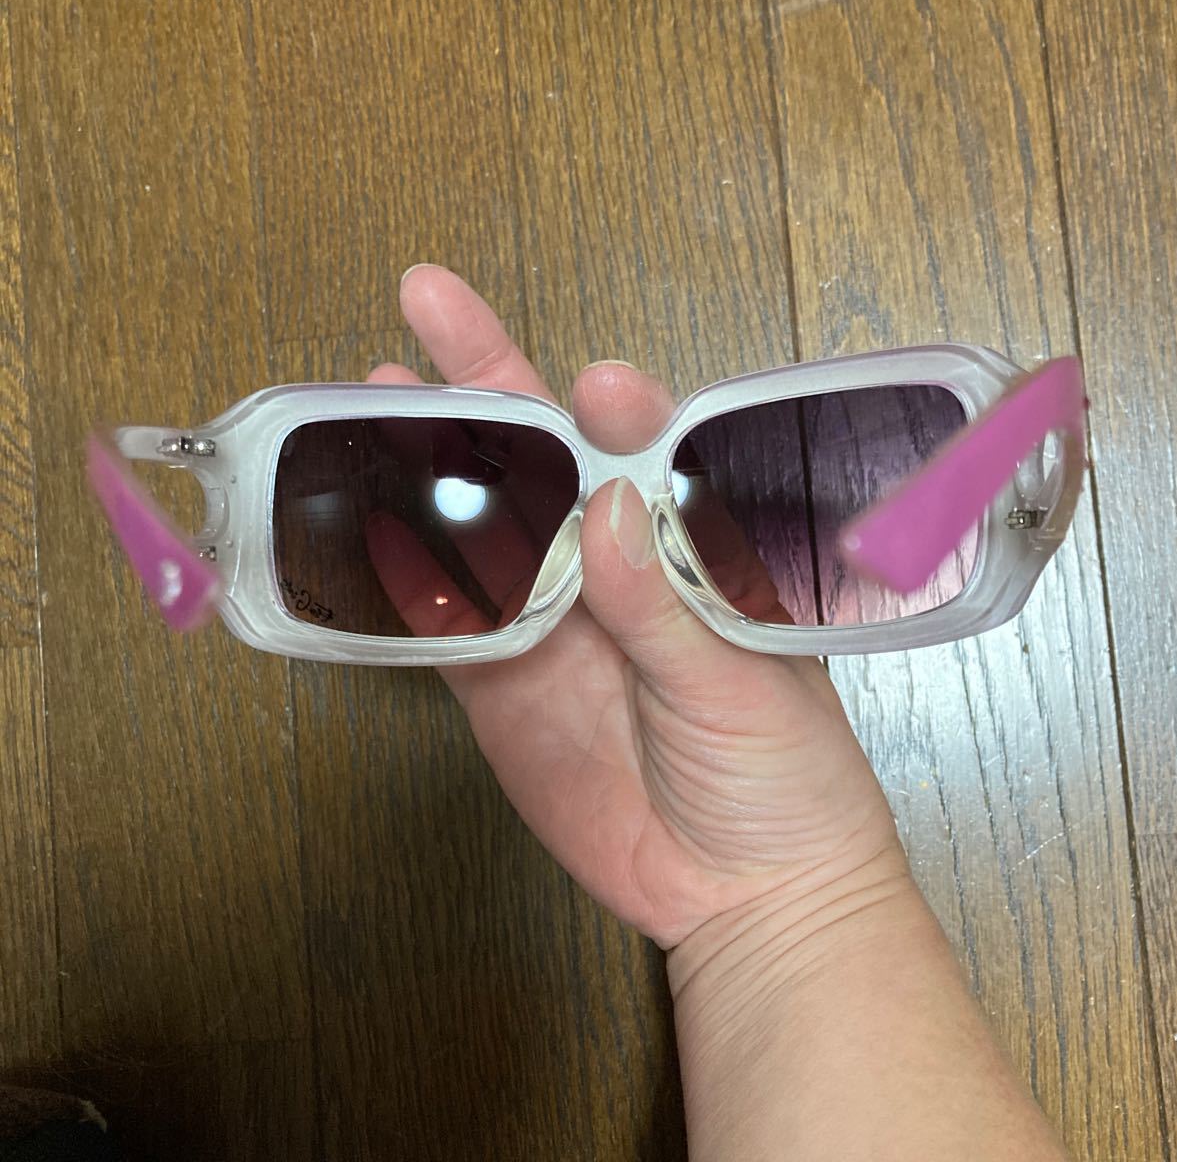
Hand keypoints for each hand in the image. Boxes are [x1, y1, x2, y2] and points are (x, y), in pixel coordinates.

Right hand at [369, 264, 903, 947]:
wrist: (745, 894)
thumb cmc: (785, 777)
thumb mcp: (742, 686)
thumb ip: (667, 603)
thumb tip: (606, 508)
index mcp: (690, 552)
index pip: (649, 456)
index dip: (619, 411)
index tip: (601, 387)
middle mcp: (614, 572)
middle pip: (546, 465)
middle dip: (491, 386)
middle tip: (432, 310)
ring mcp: (553, 626)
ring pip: (480, 529)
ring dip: (430, 465)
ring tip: (378, 398)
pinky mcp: (506, 689)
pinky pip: (447, 627)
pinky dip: (405, 580)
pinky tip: (364, 521)